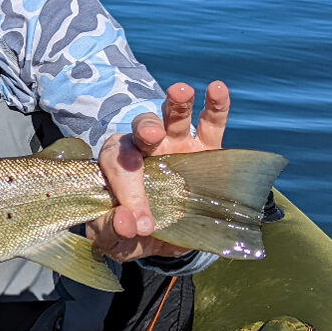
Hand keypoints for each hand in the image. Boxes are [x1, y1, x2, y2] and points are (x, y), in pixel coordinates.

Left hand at [88, 81, 229, 261]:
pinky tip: (217, 89)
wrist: (161, 241)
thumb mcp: (114, 240)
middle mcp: (143, 149)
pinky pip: (212, 125)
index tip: (138, 223)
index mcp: (115, 167)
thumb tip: (127, 222)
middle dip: (145, 129)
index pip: (117, 164)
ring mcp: (176, 146)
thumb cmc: (129, 234)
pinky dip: (216, 107)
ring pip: (172, 118)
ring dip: (176, 104)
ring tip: (180, 91)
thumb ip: (113, 230)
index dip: (126, 190)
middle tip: (152, 135)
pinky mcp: (205, 151)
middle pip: (140, 129)